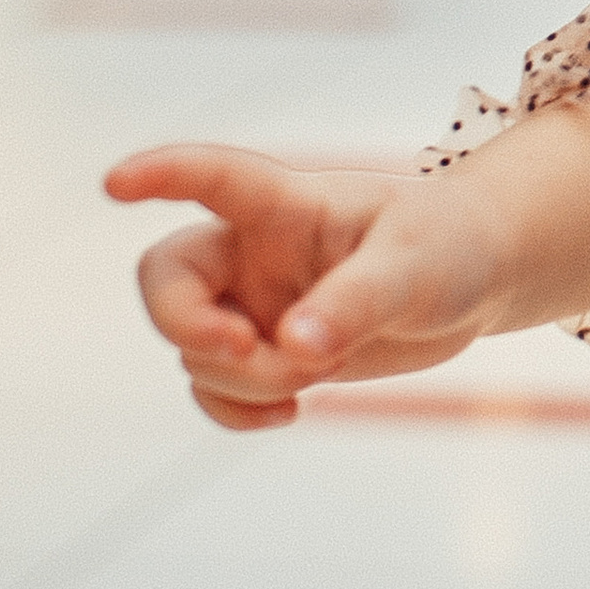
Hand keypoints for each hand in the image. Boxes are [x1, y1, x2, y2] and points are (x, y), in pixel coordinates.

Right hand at [106, 113, 589, 431]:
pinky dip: (235, 410)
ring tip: (318, 376)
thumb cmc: (449, 246)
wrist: (474, 279)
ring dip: (242, 380)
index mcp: (285, 203)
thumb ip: (355, 303)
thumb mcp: (416, 268)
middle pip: (166, 281)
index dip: (159, 175)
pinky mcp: (267, 350)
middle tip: (248, 353)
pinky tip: (287, 413)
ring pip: (194, 350)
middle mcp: (252, 249)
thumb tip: (294, 350)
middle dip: (190, 327)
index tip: (115, 184)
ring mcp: (253, 302)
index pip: (211, 177)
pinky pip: (214, 389)